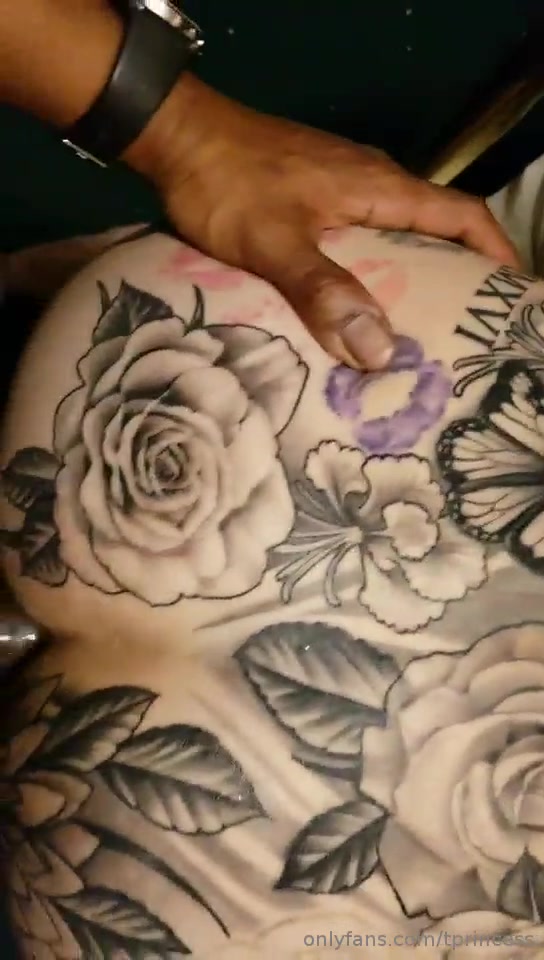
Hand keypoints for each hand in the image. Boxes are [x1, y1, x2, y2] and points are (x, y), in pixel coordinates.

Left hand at [129, 76, 519, 370]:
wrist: (175, 135)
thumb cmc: (227, 183)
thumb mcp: (275, 242)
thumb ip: (325, 292)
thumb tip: (381, 352)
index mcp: (379, 188)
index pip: (461, 215)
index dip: (494, 252)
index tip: (510, 294)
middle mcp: (371, 183)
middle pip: (436, 228)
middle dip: (458, 276)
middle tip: (461, 332)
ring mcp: (342, 186)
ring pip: (398, 234)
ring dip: (413, 277)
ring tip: (414, 333)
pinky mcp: (314, 194)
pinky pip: (363, 235)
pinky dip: (374, 271)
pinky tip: (357, 307)